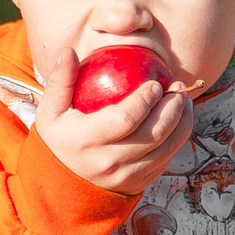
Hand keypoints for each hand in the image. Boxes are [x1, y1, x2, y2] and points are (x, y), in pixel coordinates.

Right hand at [32, 34, 197, 195]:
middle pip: (153, 134)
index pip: (125, 120)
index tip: (154, 84)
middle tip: (177, 88)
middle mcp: (109, 162)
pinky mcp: (140, 182)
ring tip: (183, 100)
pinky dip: (178, 137)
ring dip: (182, 122)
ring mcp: (127, 176)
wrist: (65, 183)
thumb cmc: (61, 137)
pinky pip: (167, 158)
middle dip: (172, 108)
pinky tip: (178, 119)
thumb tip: (68, 51)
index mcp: (87, 141)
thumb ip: (60, 80)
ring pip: (167, 148)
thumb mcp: (51, 111)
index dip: (145, 100)